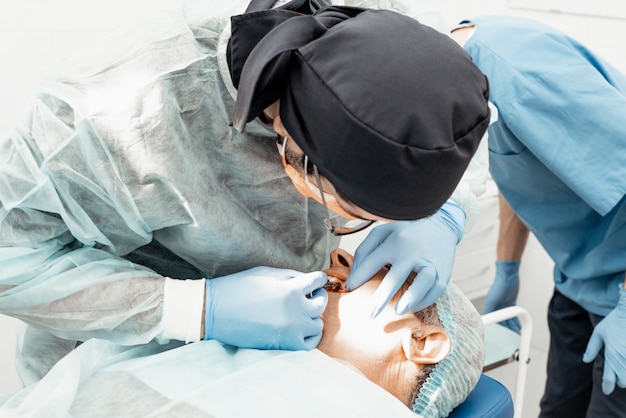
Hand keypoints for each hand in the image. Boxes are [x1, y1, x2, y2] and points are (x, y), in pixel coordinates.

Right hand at [204, 267, 327, 349]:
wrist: (214, 312)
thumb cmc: (238, 288)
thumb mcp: (265, 273)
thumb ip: (290, 276)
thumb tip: (308, 281)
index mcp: (291, 289)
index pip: (318, 281)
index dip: (318, 279)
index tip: (317, 280)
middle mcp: (296, 310)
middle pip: (321, 303)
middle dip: (318, 296)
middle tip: (311, 295)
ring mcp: (292, 330)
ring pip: (318, 324)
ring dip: (313, 317)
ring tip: (302, 313)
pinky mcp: (286, 346)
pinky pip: (310, 344)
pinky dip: (310, 336)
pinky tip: (302, 329)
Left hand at [346, 201, 464, 317]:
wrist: (440, 224)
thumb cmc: (404, 232)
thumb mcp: (382, 232)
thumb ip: (365, 250)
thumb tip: (354, 274)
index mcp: (394, 242)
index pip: (372, 261)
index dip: (358, 276)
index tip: (349, 289)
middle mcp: (412, 252)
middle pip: (396, 276)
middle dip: (382, 297)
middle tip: (370, 314)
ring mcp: (429, 262)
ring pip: (423, 282)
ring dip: (411, 298)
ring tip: (398, 311)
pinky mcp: (443, 271)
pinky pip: (436, 289)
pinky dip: (425, 300)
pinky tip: (413, 307)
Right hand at [483, 260, 520, 332]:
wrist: (508, 276)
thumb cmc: (499, 285)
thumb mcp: (493, 299)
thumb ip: (488, 310)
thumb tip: (482, 320)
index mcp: (490, 307)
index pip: (490, 321)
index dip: (491, 329)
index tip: (492, 336)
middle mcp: (496, 308)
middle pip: (499, 322)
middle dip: (503, 331)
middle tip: (506, 339)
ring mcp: (504, 307)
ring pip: (507, 321)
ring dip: (510, 327)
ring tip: (514, 335)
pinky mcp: (511, 304)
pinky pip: (513, 317)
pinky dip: (515, 322)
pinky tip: (517, 327)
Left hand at [583, 286, 625, 394]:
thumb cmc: (613, 322)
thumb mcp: (598, 333)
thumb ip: (592, 348)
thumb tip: (585, 360)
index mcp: (611, 354)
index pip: (608, 378)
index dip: (607, 387)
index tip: (606, 391)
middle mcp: (623, 358)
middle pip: (623, 382)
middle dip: (619, 382)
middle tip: (615, 377)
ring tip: (621, 370)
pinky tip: (625, 362)